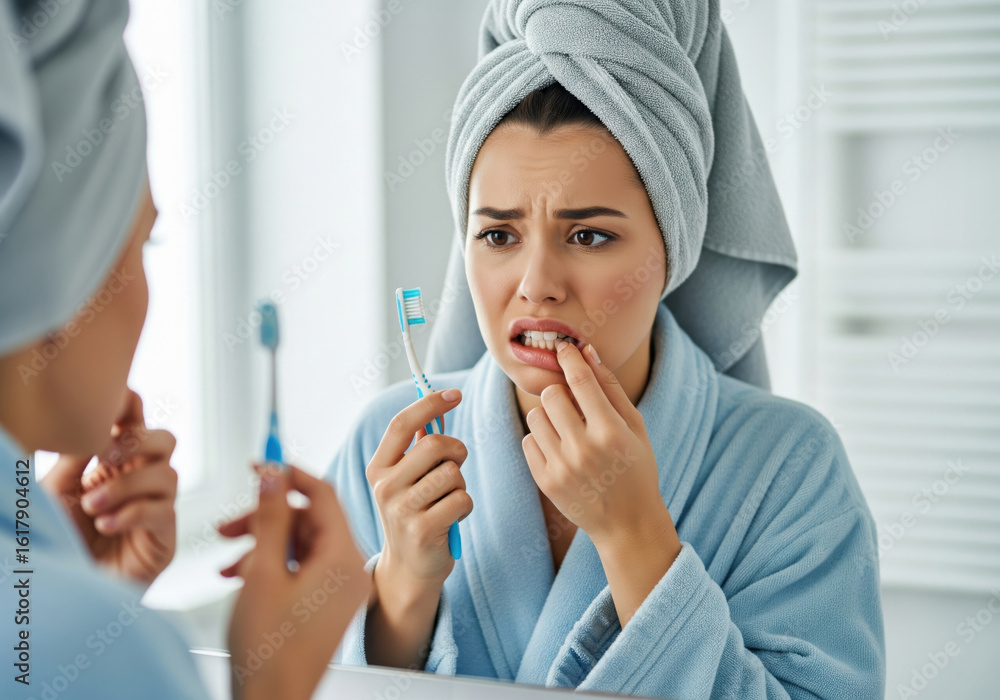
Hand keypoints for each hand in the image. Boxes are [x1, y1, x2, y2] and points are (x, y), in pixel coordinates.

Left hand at [40, 388, 177, 585]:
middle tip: (108, 456)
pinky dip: (133, 513)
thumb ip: (78, 454)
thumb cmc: (57, 541)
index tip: (115, 406)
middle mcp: (140, 482)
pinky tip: (105, 525)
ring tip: (92, 507)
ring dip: (127, 486)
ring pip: (167, 475)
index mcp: (114, 465)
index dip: (131, 409)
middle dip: (141, 441)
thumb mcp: (56, 490)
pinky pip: (163, 512)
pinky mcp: (164, 539)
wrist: (63, 592)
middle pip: (166, 440)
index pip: (135, 425)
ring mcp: (156, 509)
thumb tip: (99, 422)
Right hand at [221, 465, 369, 699]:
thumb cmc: (268, 649)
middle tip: (228, 525)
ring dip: (262, 544)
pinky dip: (271, 565)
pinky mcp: (327, 603)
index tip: (259, 464)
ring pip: (300, 543)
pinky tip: (238, 576)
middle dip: (265, 518)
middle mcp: (350, 570)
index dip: (287, 474)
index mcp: (344, 558)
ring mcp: (340, 589)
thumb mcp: (263, 571)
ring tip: (227, 560)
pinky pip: (302, 567)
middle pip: (308, 519)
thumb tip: (274, 473)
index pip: (323, 494)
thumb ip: (271, 516)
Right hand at [366, 389, 471, 587]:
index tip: (455, 393)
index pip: (402, 424)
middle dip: (456, 449)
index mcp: (378, 467)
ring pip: (452, 474)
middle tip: (457, 463)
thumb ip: (417, 447)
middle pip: (434, 445)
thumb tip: (436, 404)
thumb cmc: (415, 512)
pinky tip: (451, 518)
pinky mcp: (422, 530)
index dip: (430, 404)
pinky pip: (461, 499)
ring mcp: (401, 510)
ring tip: (448, 499)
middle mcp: (384, 486)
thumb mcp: (407, 479)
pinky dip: (465, 506)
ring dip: (460, 483)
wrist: (409, 567)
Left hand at [521, 342, 672, 547]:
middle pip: (550, 394)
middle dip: (560, 393)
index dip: (569, 357)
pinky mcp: (544, 481)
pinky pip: (528, 441)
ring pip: (535, 416)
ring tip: (567, 428)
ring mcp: (561, 467)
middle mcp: (583, 448)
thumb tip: (587, 351)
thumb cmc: (636, 468)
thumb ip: (611, 388)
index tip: (564, 348)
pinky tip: (560, 448)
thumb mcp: (634, 427)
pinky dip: (541, 439)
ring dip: (549, 415)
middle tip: (573, 404)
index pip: (579, 379)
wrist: (628, 523)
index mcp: (610, 432)